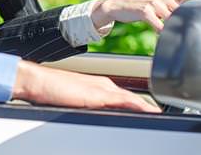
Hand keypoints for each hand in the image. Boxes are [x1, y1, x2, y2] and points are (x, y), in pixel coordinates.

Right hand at [13, 61, 159, 112]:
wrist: (37, 81)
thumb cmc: (49, 91)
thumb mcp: (73, 101)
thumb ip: (88, 106)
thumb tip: (101, 119)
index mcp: (99, 86)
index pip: (126, 97)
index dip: (141, 106)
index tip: (153, 114)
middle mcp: (104, 85)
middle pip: (133, 98)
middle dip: (148, 108)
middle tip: (164, 116)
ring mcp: (103, 88)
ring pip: (133, 99)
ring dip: (147, 109)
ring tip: (162, 117)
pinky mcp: (99, 95)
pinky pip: (126, 102)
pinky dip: (140, 107)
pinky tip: (151, 113)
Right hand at [91, 0, 196, 31]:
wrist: (118, 5)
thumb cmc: (141, 6)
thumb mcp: (158, 3)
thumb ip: (174, 7)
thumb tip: (191, 17)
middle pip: (183, 12)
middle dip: (184, 22)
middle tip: (183, 31)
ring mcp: (155, 3)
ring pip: (172, 20)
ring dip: (172, 29)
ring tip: (169, 34)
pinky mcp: (146, 11)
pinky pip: (160, 26)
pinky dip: (162, 32)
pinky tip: (161, 35)